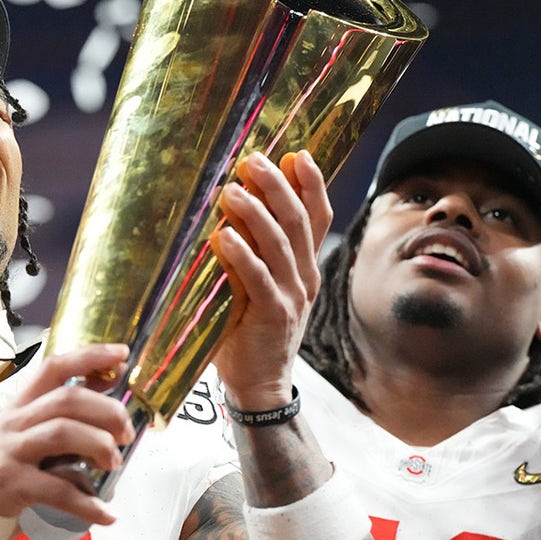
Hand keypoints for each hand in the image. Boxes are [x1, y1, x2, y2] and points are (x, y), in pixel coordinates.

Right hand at [0, 343, 135, 526]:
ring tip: (114, 463)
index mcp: (22, 403)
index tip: (122, 354)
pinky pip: (57, 489)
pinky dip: (88, 503)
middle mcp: (14, 422)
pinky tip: (106, 513)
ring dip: (99, 445)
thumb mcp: (29, 430)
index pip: (55, 367)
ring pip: (62, 433)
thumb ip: (64, 414)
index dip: (90, 356)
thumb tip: (111, 392)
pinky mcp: (10, 484)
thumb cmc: (10, 464)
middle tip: (126, 434)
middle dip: (107, 412)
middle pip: (66, 400)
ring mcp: (10, 451)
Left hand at [208, 150, 332, 409]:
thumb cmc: (249, 329)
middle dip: (277, 187)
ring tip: (231, 191)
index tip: (298, 155)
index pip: (317, 217)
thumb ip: (253, 251)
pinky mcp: (272, 317)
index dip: (312, 185)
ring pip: (280, 246)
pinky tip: (223, 236)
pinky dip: (241, 256)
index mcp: (305, 267)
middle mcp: (305, 278)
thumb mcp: (257, 283)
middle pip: (298, 222)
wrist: (258, 385)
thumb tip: (232, 207)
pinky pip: (258, 280)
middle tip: (253, 161)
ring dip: (256, 214)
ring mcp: (292, 297)